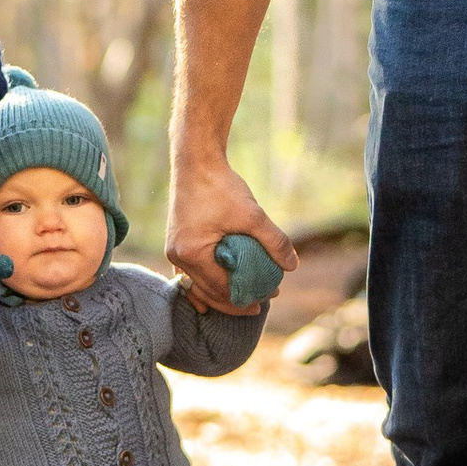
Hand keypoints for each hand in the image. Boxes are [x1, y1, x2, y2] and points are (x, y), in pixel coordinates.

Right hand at [168, 154, 293, 310]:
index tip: (266, 298)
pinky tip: (216, 292)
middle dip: (233, 301)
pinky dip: (205, 282)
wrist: (196, 161)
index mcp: (191, 253)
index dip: (244, 297)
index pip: (219, 289)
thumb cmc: (221, 186)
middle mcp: (177, 255)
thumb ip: (274, 241)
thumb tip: (293, 266)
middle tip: (259, 304)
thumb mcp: (253, 215)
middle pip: (206, 291)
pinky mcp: (176, 242)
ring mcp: (174, 249)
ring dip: (220, 292)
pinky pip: (190, 272)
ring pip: (197, 284)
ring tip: (243, 297)